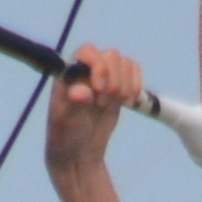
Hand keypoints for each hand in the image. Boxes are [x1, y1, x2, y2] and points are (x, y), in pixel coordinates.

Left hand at [45, 43, 141, 176]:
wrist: (79, 149)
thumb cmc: (66, 132)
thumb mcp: (66, 119)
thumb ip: (74, 103)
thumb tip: (80, 92)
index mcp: (69, 71)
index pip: (88, 52)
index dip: (98, 67)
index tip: (99, 89)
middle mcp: (87, 67)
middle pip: (112, 56)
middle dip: (113, 82)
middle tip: (101, 104)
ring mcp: (105, 73)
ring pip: (126, 63)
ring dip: (124, 87)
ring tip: (109, 106)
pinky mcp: (119, 82)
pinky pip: (134, 70)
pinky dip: (135, 87)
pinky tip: (126, 103)